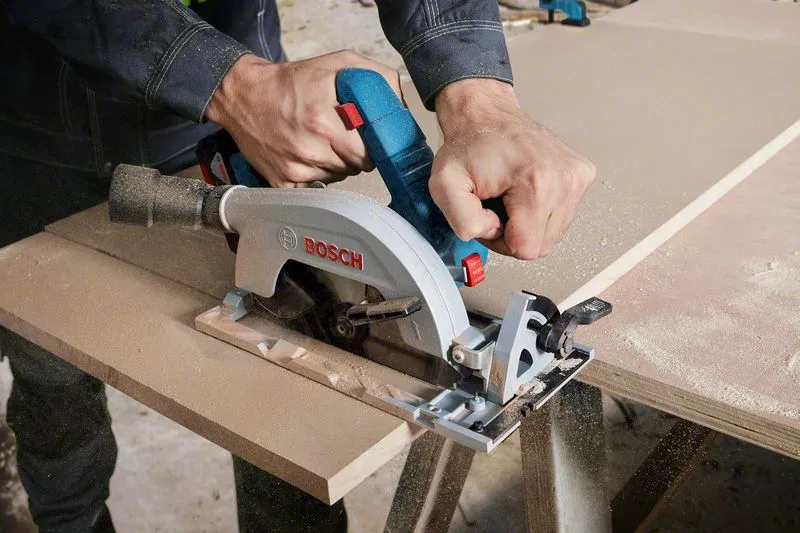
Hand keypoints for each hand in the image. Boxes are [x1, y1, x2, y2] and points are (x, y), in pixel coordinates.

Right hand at [205, 52, 401, 186]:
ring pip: (339, 177)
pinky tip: (308, 155)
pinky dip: (317, 174)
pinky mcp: (283, 182)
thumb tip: (401, 106)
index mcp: (324, 117)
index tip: (369, 136)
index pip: (370, 151)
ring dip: (338, 163)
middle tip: (346, 137)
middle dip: (358, 154)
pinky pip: (317, 187)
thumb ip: (376, 77)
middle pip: (356, 167)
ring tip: (322, 141)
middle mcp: (310, 146)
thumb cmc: (291, 81)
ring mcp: (296, 168)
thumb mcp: (338, 63)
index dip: (373, 144)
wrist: (243, 96)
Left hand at [431, 79, 595, 258]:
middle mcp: (565, 180)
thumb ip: (463, 221)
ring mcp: (577, 176)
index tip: (489, 214)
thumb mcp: (444, 186)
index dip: (500, 240)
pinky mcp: (582, 174)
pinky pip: (562, 216)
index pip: (526, 249)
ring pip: (553, 234)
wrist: (487, 114)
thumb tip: (492, 231)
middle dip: (515, 233)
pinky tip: (526, 189)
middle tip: (497, 205)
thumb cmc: (467, 148)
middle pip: (542, 245)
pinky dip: (541, 211)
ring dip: (528, 223)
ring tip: (511, 196)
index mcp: (536, 184)